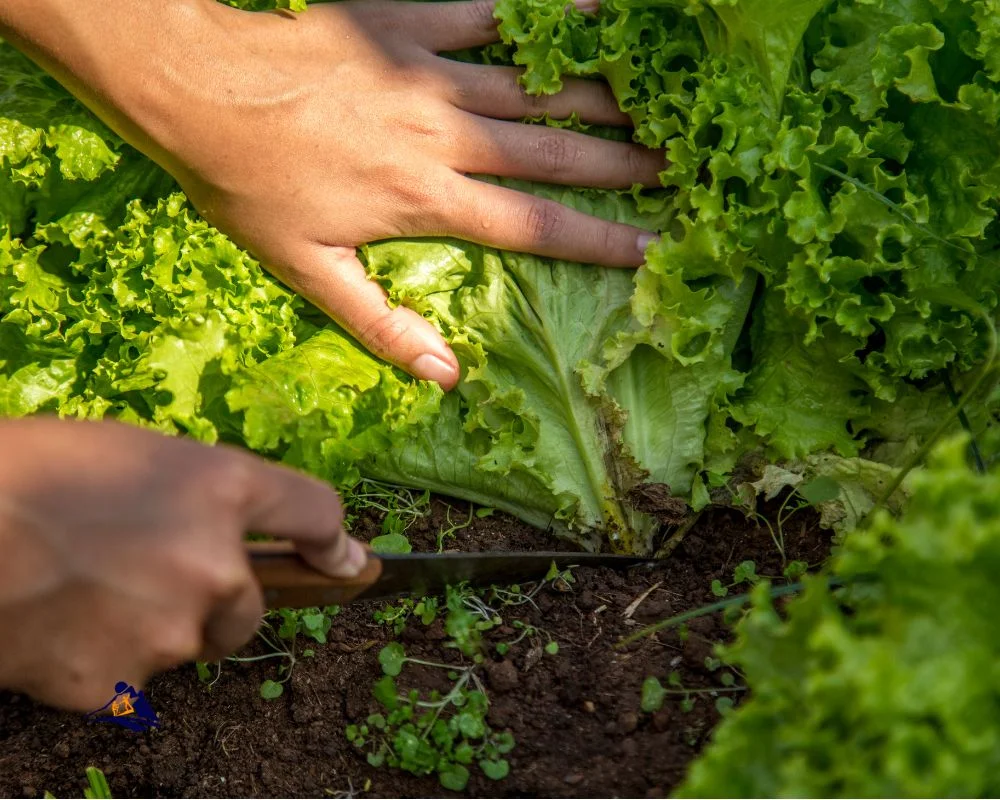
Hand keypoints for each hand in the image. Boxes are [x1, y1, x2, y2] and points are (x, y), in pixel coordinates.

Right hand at [0, 417, 365, 710]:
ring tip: (89, 594)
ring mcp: (172, 631)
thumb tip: (233, 534)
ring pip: (190, 644)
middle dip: (217, 601)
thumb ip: (202, 495)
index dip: (334, 543)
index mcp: (221, 489)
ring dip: (159, 629)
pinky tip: (63, 629)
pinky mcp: (121, 686)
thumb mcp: (137, 455)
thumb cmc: (38, 471)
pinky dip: (106, 663)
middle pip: (250, 606)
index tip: (347, 563)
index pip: (316, 514)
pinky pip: (132, 682)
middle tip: (149, 576)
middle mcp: (216, 564)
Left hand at [1, 0, 662, 388]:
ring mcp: (427, 75)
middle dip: (618, 163)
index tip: (652, 246)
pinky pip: (482, 15)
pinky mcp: (404, 26)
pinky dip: (535, 17)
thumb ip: (382, 325)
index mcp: (427, 200)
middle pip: (551, 153)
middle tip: (675, 164)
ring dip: (595, 96)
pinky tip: (588, 12)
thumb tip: (444, 377)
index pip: (533, 227)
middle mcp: (444, 136)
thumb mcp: (307, 273)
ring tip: (650, 103)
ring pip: (532, 88)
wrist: (198, 91)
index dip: (598, 239)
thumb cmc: (250, 188)